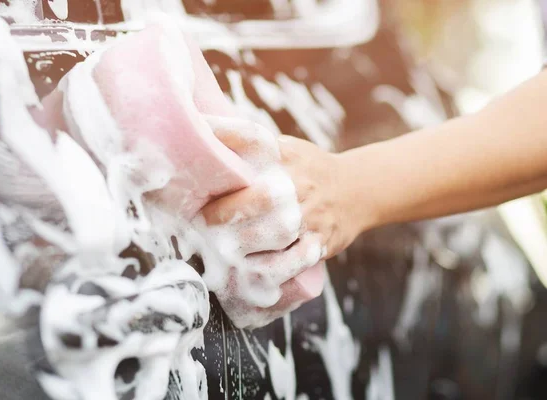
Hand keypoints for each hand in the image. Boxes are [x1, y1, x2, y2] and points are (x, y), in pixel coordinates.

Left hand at [196, 117, 364, 327]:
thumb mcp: (284, 149)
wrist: (356, 190)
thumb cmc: (306, 169)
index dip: (220, 137)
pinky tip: (248, 270)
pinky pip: (291, 262)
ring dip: (240, 245)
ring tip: (218, 248)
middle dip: (222, 213)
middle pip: (257, 198)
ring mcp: (311, 214)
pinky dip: (268, 269)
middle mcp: (297, 181)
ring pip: (272, 234)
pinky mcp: (320, 242)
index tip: (195, 150)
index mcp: (284, 154)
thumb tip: (199, 138)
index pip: (250, 137)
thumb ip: (249, 148)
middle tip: (201, 222)